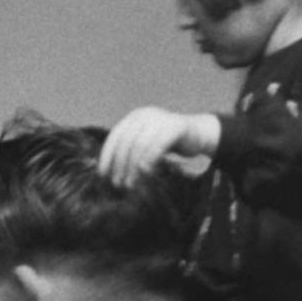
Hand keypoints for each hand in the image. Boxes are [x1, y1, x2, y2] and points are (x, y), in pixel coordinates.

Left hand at [98, 107, 219, 185]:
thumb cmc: (167, 143)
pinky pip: (157, 146)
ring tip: (130, 185)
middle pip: (126, 143)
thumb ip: (129, 152)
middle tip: (117, 184)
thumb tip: (107, 172)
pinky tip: (145, 174)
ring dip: (132, 168)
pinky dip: (149, 161)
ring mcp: (160, 119)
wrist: (197, 134)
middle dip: (120, 166)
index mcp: (134, 118)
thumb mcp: (145, 144)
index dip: (107, 157)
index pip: (115, 138)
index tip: (103, 175)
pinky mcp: (175, 126)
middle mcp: (145, 115)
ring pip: (140, 145)